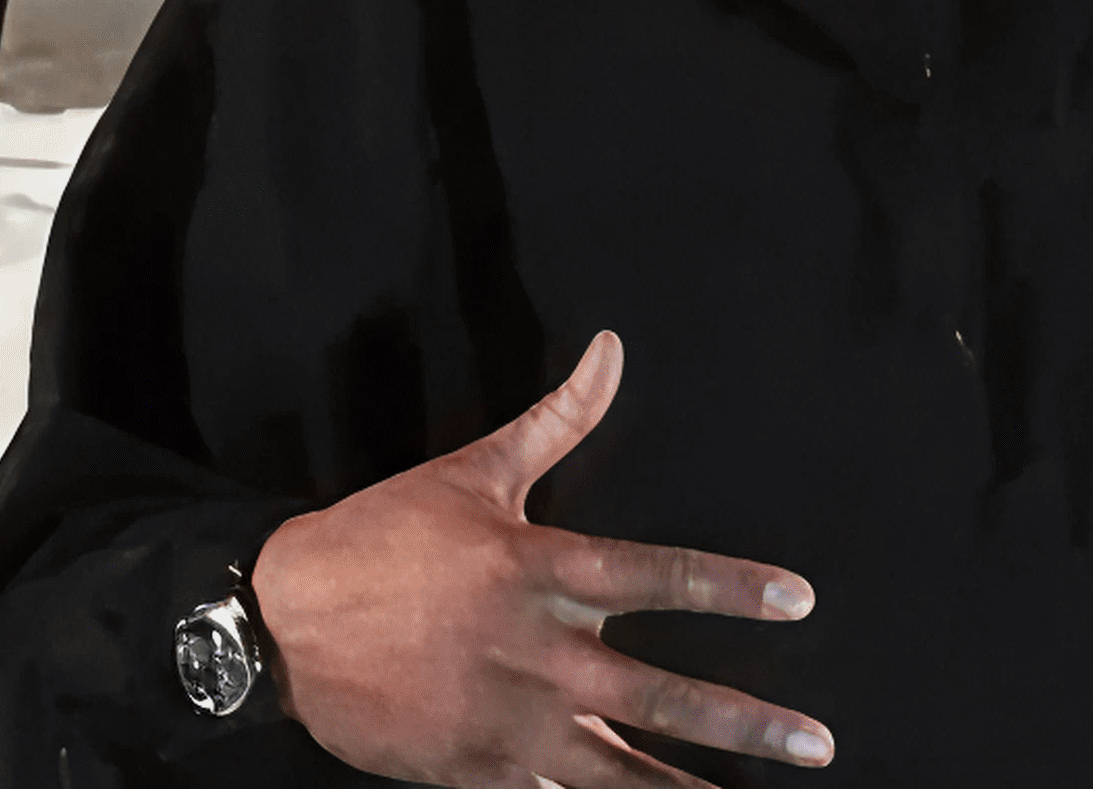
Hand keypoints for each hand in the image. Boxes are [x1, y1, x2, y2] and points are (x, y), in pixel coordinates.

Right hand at [252, 332, 830, 788]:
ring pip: (618, 769)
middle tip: (815, 743)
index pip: (663, 576)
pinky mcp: (477, 769)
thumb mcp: (474, 472)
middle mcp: (541, 652)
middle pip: (664, 696)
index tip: (801, 600)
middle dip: (746, 723)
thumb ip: (559, 419)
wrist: (277, 623)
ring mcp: (511, 719)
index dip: (735, 588)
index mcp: (546, 572)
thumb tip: (613, 346)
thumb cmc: (382, 539)